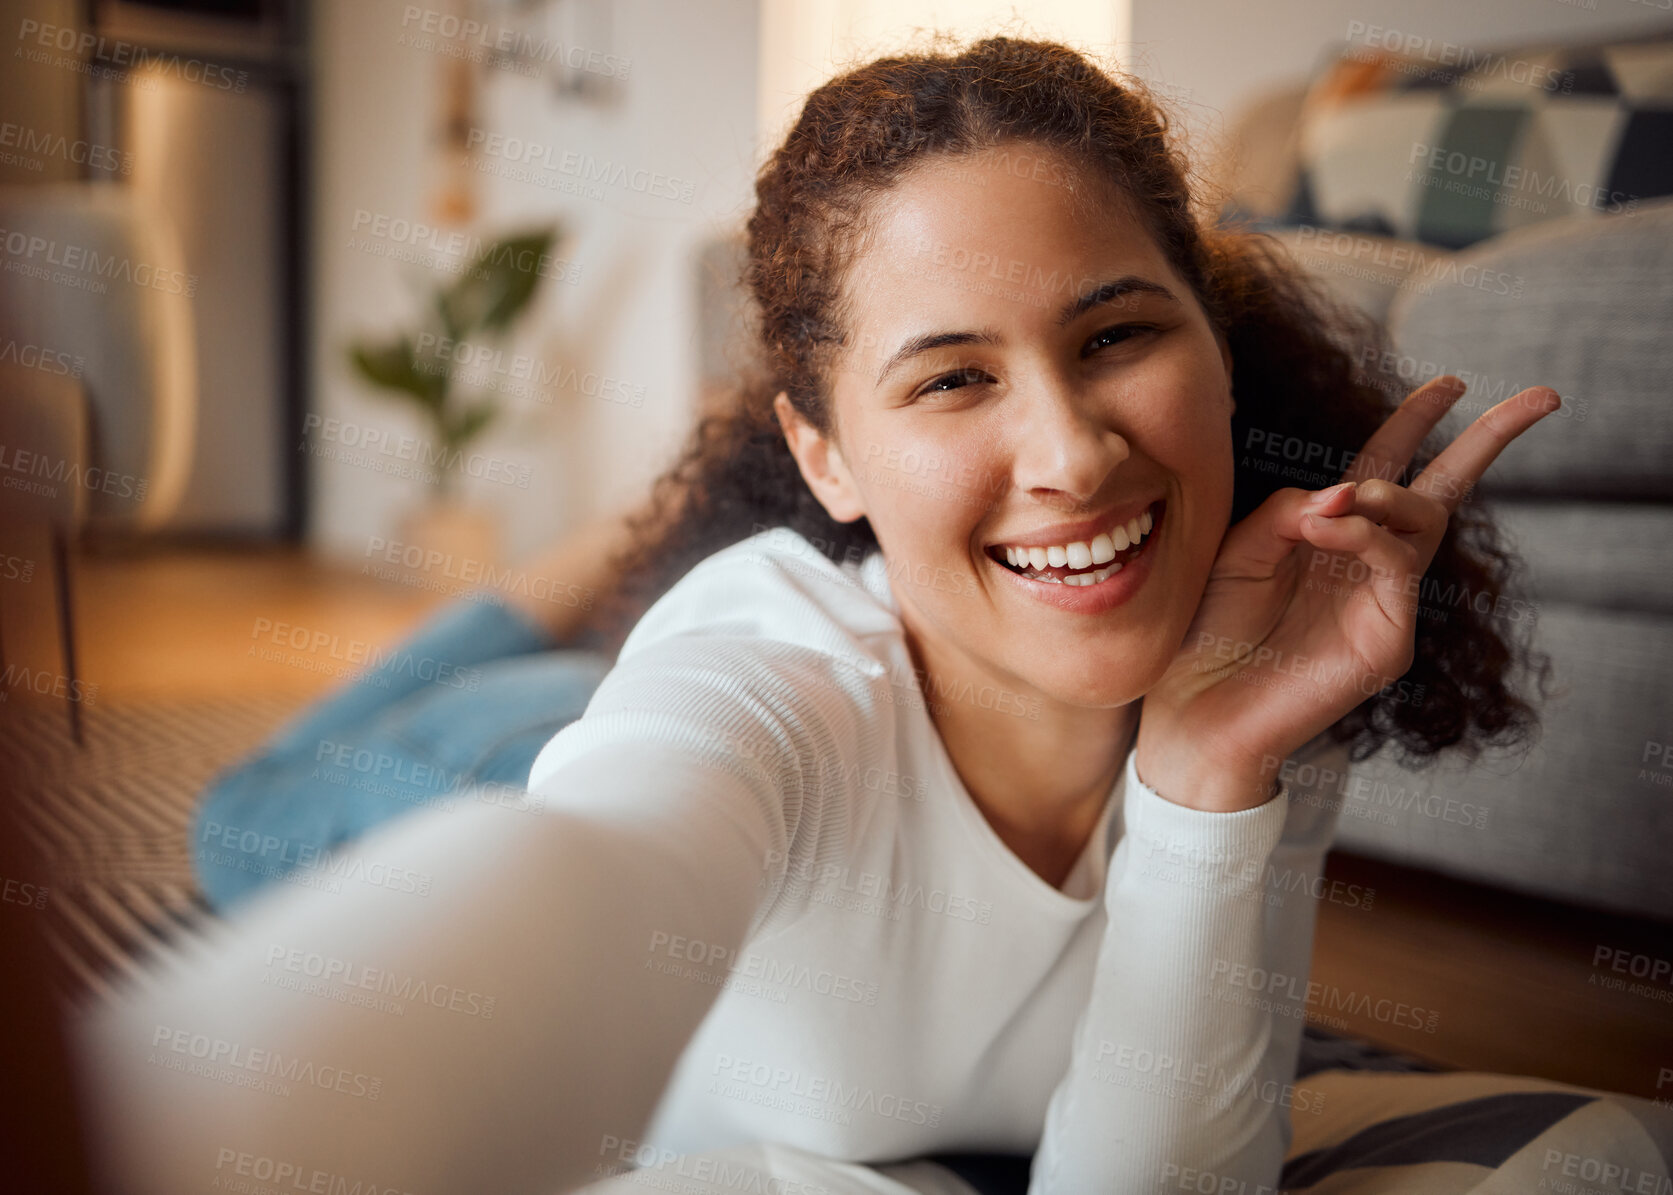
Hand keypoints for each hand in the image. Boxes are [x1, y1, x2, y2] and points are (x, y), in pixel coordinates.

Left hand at [1135, 375, 1559, 811]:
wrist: (1191, 709)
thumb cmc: (1206, 629)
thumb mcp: (1239, 549)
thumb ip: (1289, 511)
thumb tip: (1343, 491)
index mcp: (1330, 541)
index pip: (1385, 471)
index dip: (1416, 422)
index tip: (1452, 382)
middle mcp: (1366, 569)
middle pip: (1440, 491)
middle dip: (1486, 440)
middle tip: (1539, 397)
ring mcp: (1383, 605)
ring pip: (1421, 523)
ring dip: (1388, 495)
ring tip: (1350, 494)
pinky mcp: (1387, 643)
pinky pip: (1394, 567)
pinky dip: (1363, 535)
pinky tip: (1325, 526)